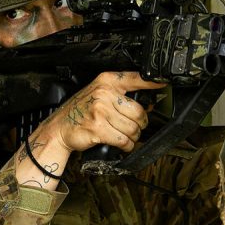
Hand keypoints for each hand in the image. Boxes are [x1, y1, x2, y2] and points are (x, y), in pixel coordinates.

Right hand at [40, 72, 165, 152]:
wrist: (59, 127)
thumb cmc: (80, 111)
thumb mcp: (98, 93)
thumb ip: (120, 94)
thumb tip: (148, 103)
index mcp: (106, 81)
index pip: (137, 79)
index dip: (153, 82)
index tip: (164, 83)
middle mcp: (104, 93)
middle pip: (139, 111)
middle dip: (140, 124)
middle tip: (134, 127)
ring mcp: (100, 111)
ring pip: (133, 128)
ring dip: (132, 137)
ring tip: (124, 136)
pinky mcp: (98, 129)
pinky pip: (124, 140)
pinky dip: (126, 145)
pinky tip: (122, 144)